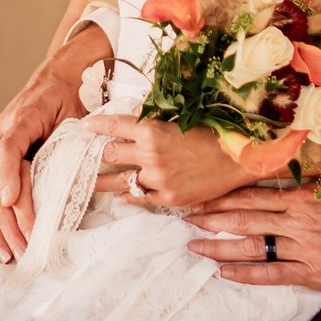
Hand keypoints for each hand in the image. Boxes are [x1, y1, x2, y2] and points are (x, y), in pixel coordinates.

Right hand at [0, 35, 101, 260]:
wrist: (61, 77)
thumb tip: (84, 183)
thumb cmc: (73, 98)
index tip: (11, 202)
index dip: (8, 175)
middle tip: (5, 244)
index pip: (6, 148)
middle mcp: (1, 131)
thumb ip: (77, 144)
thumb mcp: (79, 115)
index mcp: (24, 118)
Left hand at [85, 118, 279, 216]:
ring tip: (88, 181)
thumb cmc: (213, 134)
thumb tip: (132, 123)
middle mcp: (151, 156)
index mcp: (153, 131)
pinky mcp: (169, 199)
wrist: (239, 158)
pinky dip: (128, 196)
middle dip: (95, 154)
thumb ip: (154, 124)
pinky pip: (139, 199)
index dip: (96, 125)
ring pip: (119, 181)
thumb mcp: (181, 120)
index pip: (114, 126)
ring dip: (102, 180)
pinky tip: (120, 196)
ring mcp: (158, 180)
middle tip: (81, 156)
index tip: (85, 126)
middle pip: (109, 155)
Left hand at [190, 176, 320, 292]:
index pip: (250, 193)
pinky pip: (271, 274)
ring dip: (219, 246)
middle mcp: (295, 221)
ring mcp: (301, 249)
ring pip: (250, 247)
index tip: (198, 195)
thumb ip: (311, 172)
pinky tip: (225, 273)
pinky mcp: (312, 273)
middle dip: (210, 218)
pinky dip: (245, 274)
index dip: (221, 195)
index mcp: (300, 195)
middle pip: (243, 218)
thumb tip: (287, 155)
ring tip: (195, 246)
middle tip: (184, 218)